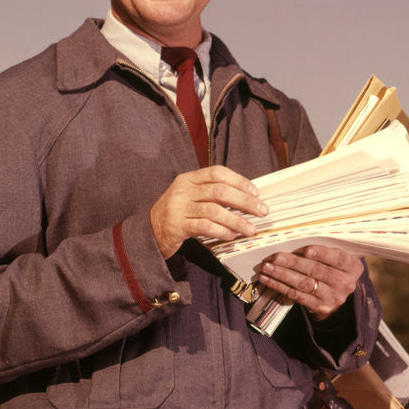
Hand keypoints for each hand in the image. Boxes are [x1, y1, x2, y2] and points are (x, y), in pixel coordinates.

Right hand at [150, 166, 268, 258]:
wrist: (147, 231)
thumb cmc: (175, 214)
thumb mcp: (189, 196)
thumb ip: (210, 193)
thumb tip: (244, 197)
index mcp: (188, 178)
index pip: (217, 172)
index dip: (239, 181)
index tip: (255, 192)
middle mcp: (183, 190)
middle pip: (219, 191)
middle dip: (244, 201)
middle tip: (261, 211)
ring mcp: (178, 207)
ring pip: (214, 210)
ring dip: (236, 220)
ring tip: (250, 229)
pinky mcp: (176, 226)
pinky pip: (204, 227)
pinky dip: (221, 231)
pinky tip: (231, 235)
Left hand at [256, 244, 363, 320]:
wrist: (337, 293)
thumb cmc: (333, 265)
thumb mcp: (337, 255)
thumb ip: (324, 246)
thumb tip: (295, 234)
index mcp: (352, 266)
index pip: (338, 258)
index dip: (322, 253)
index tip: (306, 250)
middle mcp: (345, 283)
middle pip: (317, 271)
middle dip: (294, 263)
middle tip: (276, 257)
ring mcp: (332, 297)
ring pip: (304, 284)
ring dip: (282, 275)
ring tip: (267, 267)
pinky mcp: (319, 307)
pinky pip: (296, 295)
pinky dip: (279, 286)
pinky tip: (267, 279)